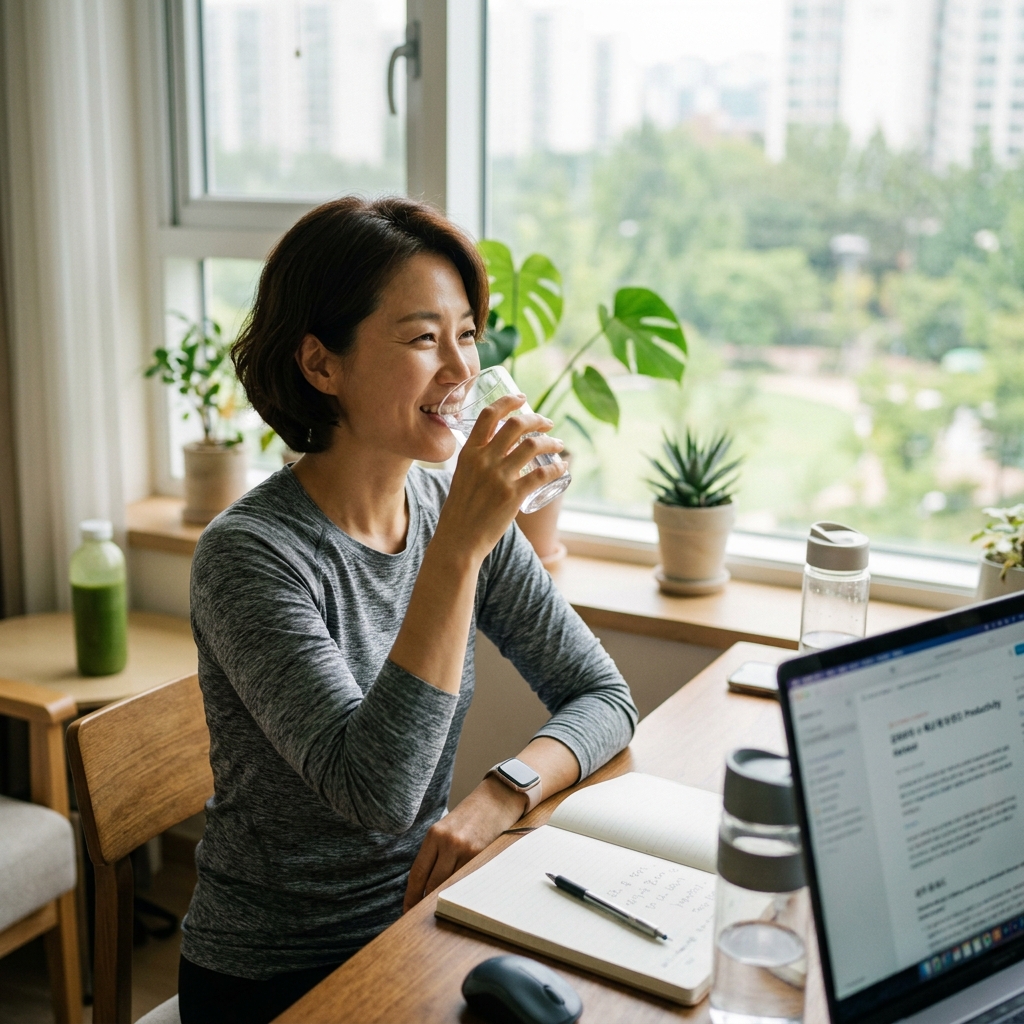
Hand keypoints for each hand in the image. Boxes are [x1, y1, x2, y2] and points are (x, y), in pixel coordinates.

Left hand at [403, 775, 525, 911]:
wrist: (497, 799)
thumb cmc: (470, 816)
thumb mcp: (447, 829)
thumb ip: (436, 853)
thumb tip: (426, 886)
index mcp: (434, 835)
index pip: (417, 873)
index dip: (411, 896)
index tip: (408, 909)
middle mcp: (448, 842)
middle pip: (432, 883)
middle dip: (426, 901)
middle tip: (423, 914)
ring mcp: (466, 849)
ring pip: (450, 884)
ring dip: (446, 898)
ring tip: (443, 907)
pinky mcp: (482, 855)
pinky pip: (468, 880)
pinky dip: (463, 890)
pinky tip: (462, 895)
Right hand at [436, 394, 563, 564]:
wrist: (458, 540)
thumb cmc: (460, 510)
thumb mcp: (462, 476)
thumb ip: (477, 461)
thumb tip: (496, 450)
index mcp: (468, 452)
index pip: (489, 415)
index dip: (508, 402)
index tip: (522, 398)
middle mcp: (483, 460)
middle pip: (516, 425)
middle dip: (537, 420)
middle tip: (548, 423)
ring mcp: (499, 477)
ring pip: (533, 446)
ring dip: (551, 442)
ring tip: (558, 445)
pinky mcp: (513, 496)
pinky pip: (542, 474)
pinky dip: (557, 468)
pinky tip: (563, 467)